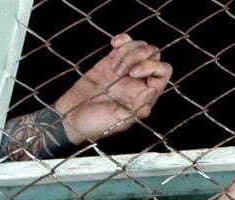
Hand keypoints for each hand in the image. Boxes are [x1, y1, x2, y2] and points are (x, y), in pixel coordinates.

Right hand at [53, 34, 172, 144]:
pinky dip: (123, 39)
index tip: (132, 73)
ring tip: (112, 66)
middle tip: (120, 70)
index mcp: (146, 95)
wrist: (71, 117)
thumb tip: (153, 90)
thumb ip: (137, 108)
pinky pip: (125, 44)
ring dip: (127, 50)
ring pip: (140, 47)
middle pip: (154, 55)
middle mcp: (139, 81)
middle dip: (139, 56)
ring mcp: (126, 70)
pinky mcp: (111, 61)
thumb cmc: (96, 124)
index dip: (152, 67)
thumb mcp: (118, 121)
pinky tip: (114, 44)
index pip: (163, 72)